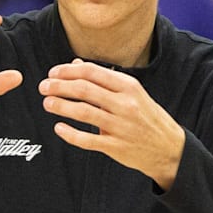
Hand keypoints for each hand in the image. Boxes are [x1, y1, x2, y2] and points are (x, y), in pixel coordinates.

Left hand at [39, 59, 184, 189]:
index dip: (67, 71)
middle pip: (84, 90)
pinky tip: (59, 128)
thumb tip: (74, 64)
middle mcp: (125, 104)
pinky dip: (70, 133)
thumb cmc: (146, 116)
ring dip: (61, 106)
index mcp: (128, 86)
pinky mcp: (116, 147)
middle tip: (43, 87)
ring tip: (46, 103)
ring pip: (84, 113)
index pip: (92, 72)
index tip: (52, 73)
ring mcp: (121, 126)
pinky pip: (88, 140)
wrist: (169, 148)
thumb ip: (103, 79)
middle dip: (59, 86)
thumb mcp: (131, 92)